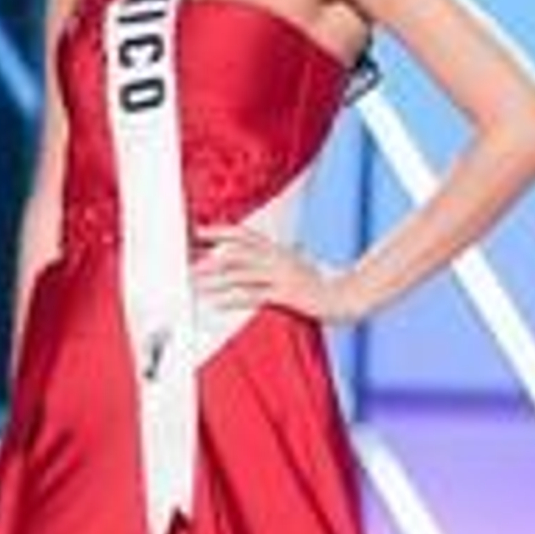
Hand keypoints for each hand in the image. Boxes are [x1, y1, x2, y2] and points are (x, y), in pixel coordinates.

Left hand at [194, 225, 360, 324]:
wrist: (348, 295)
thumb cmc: (322, 284)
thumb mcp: (297, 266)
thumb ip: (277, 262)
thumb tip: (259, 259)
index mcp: (278, 250)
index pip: (244, 234)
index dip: (221, 231)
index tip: (198, 231)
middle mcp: (277, 258)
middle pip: (236, 253)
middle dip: (209, 259)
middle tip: (186, 264)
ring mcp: (281, 275)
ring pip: (240, 274)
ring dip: (215, 281)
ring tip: (195, 286)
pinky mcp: (286, 294)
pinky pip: (253, 295)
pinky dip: (232, 298)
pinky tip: (216, 302)